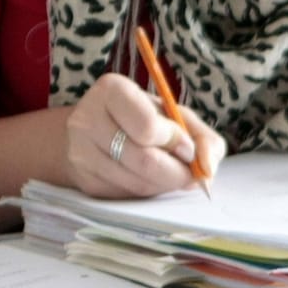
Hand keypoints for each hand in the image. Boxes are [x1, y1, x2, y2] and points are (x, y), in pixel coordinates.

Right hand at [63, 72, 227, 198]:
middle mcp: (87, 119)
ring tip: (168, 173)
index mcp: (111, 90)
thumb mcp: (174, 115)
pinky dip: (146, 192)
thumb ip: (203, 137)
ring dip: (163, 184)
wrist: (93, 131)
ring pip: (137, 183)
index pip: (147, 127)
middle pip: (144, 161)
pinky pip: (126, 196)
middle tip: (187, 172)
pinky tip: (146, 178)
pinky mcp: (83, 180)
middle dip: (176, 172)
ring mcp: (81, 152)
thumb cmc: (141, 118)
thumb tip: (207, 168)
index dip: (175, 142)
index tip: (185, 146)